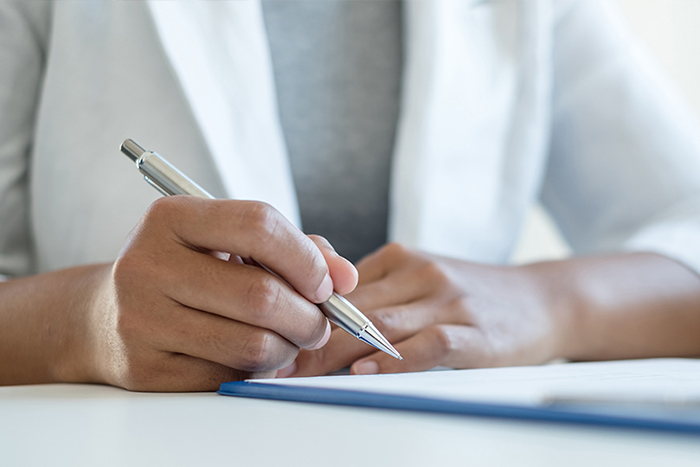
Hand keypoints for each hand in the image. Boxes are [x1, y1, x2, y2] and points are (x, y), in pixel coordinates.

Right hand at [86, 197, 356, 390]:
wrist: (106, 316)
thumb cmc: (185, 271)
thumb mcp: (227, 242)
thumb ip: (293, 249)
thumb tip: (345, 278)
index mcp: (171, 217)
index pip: (258, 225)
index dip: (306, 258)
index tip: (326, 283)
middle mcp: (148, 264)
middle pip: (261, 295)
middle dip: (310, 316)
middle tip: (318, 322)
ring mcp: (141, 319)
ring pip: (252, 345)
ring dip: (289, 348)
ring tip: (289, 339)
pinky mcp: (144, 369)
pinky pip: (229, 378)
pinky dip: (256, 372)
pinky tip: (252, 356)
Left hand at [285, 243, 560, 376]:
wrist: (544, 299)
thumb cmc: (473, 295)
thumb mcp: (421, 278)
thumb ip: (377, 292)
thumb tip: (319, 316)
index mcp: (399, 258)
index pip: (338, 289)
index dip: (299, 313)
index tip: (268, 338)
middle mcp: (419, 272)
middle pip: (351, 308)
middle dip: (307, 338)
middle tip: (271, 364)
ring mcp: (447, 298)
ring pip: (379, 324)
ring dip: (334, 351)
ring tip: (300, 374)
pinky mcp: (473, 329)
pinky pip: (428, 343)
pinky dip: (394, 359)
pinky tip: (366, 372)